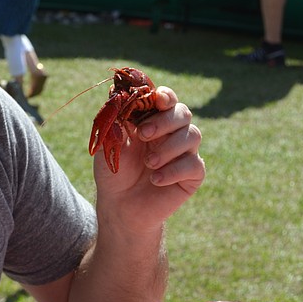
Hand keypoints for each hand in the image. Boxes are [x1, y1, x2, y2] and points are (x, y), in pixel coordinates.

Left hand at [93, 86, 204, 231]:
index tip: (157, 99)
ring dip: (168, 148)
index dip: (165, 96)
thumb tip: (116, 96)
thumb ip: (114, 122)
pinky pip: (194, 165)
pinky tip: (155, 180)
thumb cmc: (114, 172)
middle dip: (164, 121)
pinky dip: (173, 171)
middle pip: (183, 113)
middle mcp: (172, 133)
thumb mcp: (108, 145)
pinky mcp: (192, 175)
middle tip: (143, 135)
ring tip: (148, 164)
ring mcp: (185, 153)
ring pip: (193, 135)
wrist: (120, 205)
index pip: (166, 99)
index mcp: (153, 120)